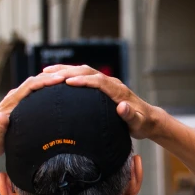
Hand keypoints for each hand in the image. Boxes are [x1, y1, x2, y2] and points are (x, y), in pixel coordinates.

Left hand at [0, 73, 66, 162]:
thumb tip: (1, 117)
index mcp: (10, 103)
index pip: (29, 87)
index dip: (44, 81)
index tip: (59, 79)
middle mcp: (13, 98)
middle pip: (33, 81)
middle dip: (50, 77)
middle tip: (69, 76)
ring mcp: (15, 100)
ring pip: (34, 85)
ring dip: (49, 80)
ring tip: (66, 81)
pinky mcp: (18, 104)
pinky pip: (34, 91)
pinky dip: (45, 87)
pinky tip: (56, 91)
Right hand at [42, 64, 158, 139]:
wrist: (148, 120)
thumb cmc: (142, 124)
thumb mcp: (138, 123)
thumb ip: (131, 116)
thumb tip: (122, 107)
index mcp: (119, 91)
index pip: (99, 81)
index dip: (84, 80)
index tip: (67, 82)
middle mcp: (113, 83)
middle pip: (89, 72)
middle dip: (69, 71)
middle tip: (49, 74)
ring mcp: (108, 83)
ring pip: (85, 71)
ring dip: (66, 69)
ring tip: (46, 72)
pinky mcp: (104, 86)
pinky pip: (85, 76)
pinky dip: (70, 74)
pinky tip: (56, 78)